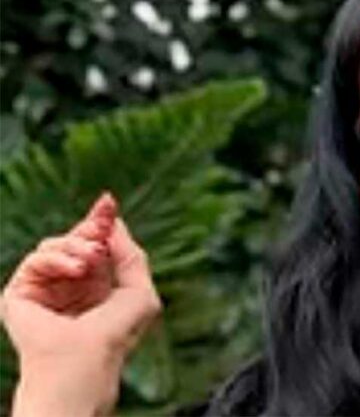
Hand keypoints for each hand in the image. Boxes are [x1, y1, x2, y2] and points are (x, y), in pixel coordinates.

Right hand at [0, 192, 161, 415]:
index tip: (109, 201)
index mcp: (95, 286)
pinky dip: (57, 259)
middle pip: (73, 240)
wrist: (86, 358)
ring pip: (53, 246)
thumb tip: (115, 222)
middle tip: (100, 226)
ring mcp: (43, 290)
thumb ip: (130, 255)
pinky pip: (35, 259)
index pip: (94, 246)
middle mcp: (68, 286)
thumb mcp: (140, 289)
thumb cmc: (117, 332)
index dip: (101, 222)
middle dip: (89, 228)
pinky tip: (76, 269)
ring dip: (76, 246)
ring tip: (92, 259)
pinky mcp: (19, 295)